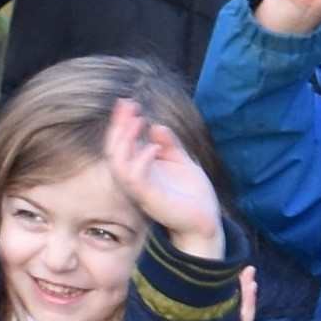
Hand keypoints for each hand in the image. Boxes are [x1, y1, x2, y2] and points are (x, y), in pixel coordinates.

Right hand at [102, 95, 222, 256]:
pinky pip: (136, 180)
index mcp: (140, 168)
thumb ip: (169, 145)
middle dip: (119, 125)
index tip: (127, 101)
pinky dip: (142, 161)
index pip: (123, 142)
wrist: (206, 220)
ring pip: (119, 164)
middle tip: (127, 105)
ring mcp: (140, 189)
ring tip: (138, 120)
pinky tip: (153, 146)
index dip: (122, 122)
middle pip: (115, 149)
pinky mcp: (149, 199)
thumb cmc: (192, 194)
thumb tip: (156, 126)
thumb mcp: (182, 161)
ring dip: (125, 140)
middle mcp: (135, 178)